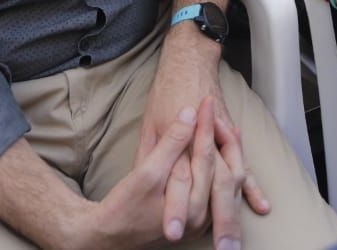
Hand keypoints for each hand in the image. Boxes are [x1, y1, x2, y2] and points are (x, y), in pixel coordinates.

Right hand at [62, 100, 210, 249]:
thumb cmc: (124, 206)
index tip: (204, 100)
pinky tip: (221, 144)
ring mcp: (204, 219)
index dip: (204, 126)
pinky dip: (222, 162)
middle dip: (219, 134)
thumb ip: (171, 144)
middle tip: (213, 106)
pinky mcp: (199, 217)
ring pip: (225, 178)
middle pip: (222, 168)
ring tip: (221, 120)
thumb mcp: (146, 173)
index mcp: (194, 207)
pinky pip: (217, 186)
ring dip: (225, 148)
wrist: (111, 235)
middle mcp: (205, 216)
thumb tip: (190, 113)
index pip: (206, 158)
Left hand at [138, 32, 268, 244]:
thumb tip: (144, 183)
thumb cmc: (167, 92)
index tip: (172, 230)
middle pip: (215, 187)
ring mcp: (224, 141)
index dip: (175, 206)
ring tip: (235, 242)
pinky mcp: (233, 139)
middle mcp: (207, 143)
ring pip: (233, 182)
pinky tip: (262, 207)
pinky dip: (254, 188)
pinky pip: (246, 168)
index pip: (180, 180)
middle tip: (221, 248)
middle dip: (218, 221)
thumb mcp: (148, 124)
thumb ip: (151, 155)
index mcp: (182, 140)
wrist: (191, 62)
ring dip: (235, 213)